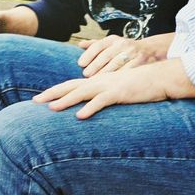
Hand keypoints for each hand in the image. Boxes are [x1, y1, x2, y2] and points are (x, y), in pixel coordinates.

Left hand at [34, 58, 194, 118]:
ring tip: (50, 108)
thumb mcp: (120, 89)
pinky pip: (102, 101)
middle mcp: (100, 82)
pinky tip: (80, 116)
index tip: (39, 99)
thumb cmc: (140, 85)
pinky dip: (90, 108)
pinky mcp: (120, 93)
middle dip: (52, 94)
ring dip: (66, 101)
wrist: (160, 78)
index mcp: (98, 82)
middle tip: (34, 102)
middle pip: (71, 87)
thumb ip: (105, 95)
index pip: (71, 85)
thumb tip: (93, 105)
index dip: (54, 91)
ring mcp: (109, 86)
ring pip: (83, 93)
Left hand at [76, 33, 173, 76]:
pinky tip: (111, 87)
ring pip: (116, 64)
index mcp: (114, 40)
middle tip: (86, 75)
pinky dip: (119, 80)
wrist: (153, 51)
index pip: (99, 45)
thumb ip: (96, 44)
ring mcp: (133, 54)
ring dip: (105, 74)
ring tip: (95, 82)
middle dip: (95, 65)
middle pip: (107, 55)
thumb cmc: (128, 50)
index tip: (81, 63)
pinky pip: (128, 72)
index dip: (89, 54)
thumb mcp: (113, 44)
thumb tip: (80, 44)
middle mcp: (123, 44)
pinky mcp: (141, 64)